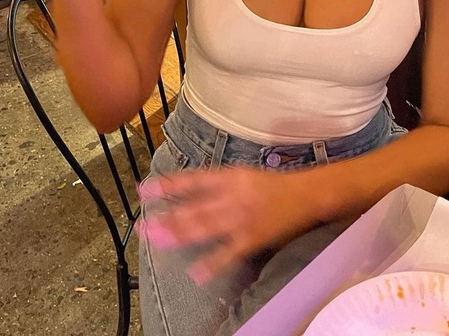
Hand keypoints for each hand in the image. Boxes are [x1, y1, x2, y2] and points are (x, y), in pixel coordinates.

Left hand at [137, 167, 318, 283]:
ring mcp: (241, 218)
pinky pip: (228, 253)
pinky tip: (195, 272)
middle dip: (166, 217)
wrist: (306, 195)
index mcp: (229, 176)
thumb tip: (185, 191)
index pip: (192, 180)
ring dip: (179, 235)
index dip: (168, 185)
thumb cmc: (271, 185)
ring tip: (157, 240)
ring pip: (205, 227)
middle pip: (193, 208)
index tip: (144, 190)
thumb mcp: (242, 175)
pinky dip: (212, 263)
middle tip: (142, 226)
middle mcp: (232, 195)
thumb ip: (216, 184)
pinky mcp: (253, 238)